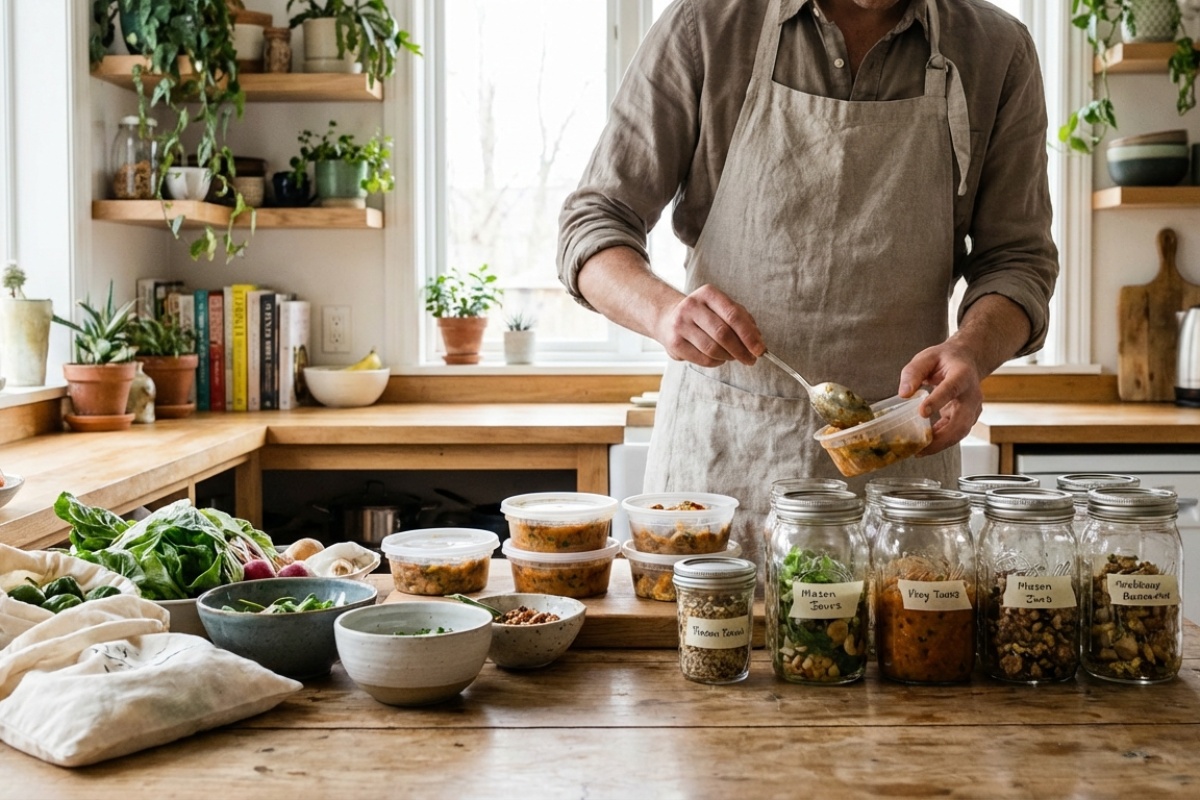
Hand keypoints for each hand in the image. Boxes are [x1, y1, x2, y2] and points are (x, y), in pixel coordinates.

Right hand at [654, 283, 763, 366]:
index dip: (749, 335)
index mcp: (708, 294)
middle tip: (751, 359)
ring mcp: (680, 325)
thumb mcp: (721, 309)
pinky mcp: (674, 343)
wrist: (668, 319)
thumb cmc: (703, 315)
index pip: (733, 315)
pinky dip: (716, 362)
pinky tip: (719, 358)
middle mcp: (691, 306)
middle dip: (741, 350)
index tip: (760, 349)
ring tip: (733, 357)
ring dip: (729, 357)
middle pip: (723, 333)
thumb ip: (742, 320)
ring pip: (712, 349)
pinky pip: (703, 359)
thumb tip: (758, 341)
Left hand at [897, 340, 985, 455]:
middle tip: (920, 446)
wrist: (967, 360)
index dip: (938, 401)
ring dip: (941, 444)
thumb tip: (904, 393)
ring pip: (961, 431)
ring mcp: (973, 408)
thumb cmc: (945, 359)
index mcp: (962, 374)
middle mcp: (972, 394)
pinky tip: (925, 446)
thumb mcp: (926, 357)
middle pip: (962, 420)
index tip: (922, 412)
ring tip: (919, 451)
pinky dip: (941, 441)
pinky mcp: (968, 418)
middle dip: (942, 437)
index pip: (951, 389)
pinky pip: (956, 433)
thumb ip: (913, 373)